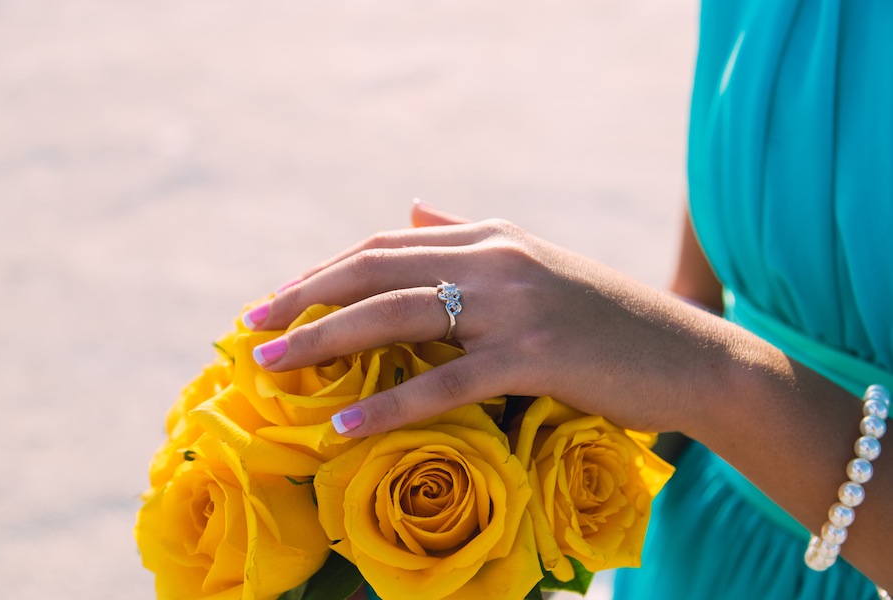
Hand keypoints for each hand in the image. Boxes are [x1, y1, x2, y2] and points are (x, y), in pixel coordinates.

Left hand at [244, 202, 720, 437]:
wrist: (690, 356)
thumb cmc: (607, 320)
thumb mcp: (535, 264)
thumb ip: (467, 234)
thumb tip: (412, 211)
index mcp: (491, 237)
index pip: (385, 246)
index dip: (325, 271)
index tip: (280, 299)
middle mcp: (496, 258)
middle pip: (376, 270)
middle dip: (305, 297)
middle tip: (251, 327)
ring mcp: (515, 304)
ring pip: (397, 315)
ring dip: (325, 341)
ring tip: (272, 367)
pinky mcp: (536, 355)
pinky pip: (445, 381)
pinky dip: (391, 405)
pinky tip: (345, 427)